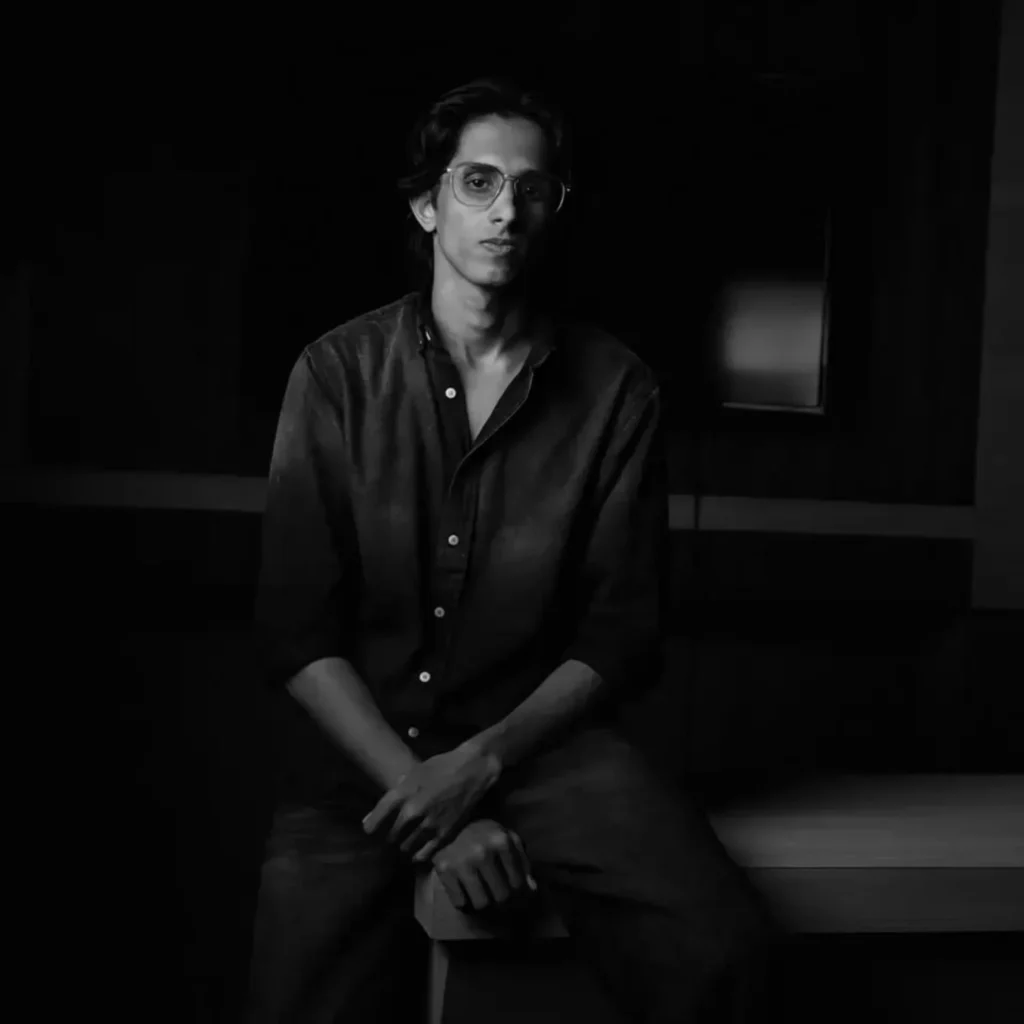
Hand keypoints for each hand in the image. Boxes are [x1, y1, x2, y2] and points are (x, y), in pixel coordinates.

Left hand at [362, 742, 501, 861]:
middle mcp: (413, 812)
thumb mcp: (413, 773)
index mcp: (403, 793)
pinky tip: (418, 851)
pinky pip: (424, 853)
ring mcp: (429, 825)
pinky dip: (418, 854)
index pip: (376, 819)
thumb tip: (370, 817)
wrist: (471, 771)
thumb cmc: (441, 767)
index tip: (369, 830)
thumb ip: (394, 794)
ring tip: (406, 841)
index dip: (370, 827)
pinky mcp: (444, 835)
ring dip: (404, 845)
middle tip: (393, 834)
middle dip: (390, 836)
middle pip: (391, 836)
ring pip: (406, 847)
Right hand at [432, 819, 536, 911]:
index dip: (514, 885)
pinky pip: (460, 903)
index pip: (517, 883)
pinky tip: (464, 888)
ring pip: (481, 903)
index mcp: (502, 842)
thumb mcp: (508, 840)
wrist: (451, 824)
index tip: (508, 881)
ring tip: (480, 890)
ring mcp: (461, 862)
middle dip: (499, 894)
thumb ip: (523, 862)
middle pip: (501, 896)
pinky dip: (463, 900)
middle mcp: (482, 852)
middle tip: (493, 887)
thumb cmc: (486, 834)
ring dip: (482, 900)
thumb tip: (533, 889)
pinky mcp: (443, 871)